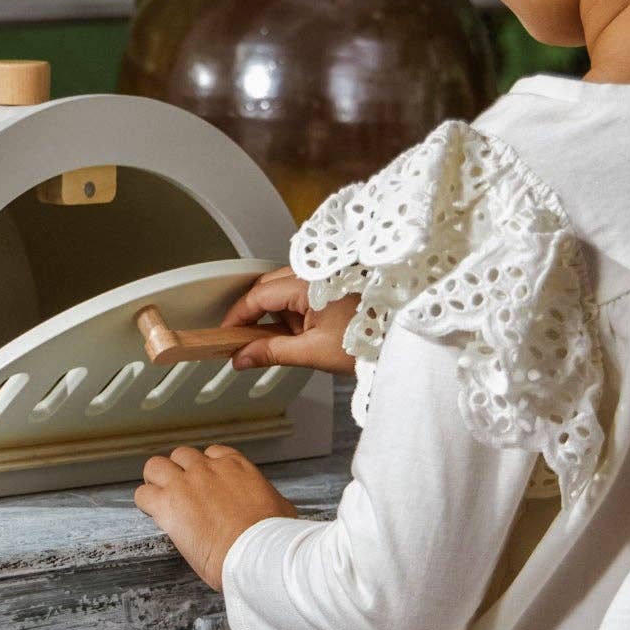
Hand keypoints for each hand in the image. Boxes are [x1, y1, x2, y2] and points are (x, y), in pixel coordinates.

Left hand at [135, 443, 298, 588]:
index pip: (211, 453)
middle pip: (181, 456)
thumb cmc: (271, 536)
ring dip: (156, 481)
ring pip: (155, 466)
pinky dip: (145, 503)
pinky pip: (143, 494)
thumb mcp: (281, 508)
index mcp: (236, 466)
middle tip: (179, 492)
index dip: (204, 469)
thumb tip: (272, 508)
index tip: (204, 483)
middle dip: (178, 471)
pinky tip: (153, 514)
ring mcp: (186, 483)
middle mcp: (208, 469)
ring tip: (160, 499)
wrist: (256, 552)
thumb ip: (267, 500)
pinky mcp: (168, 504)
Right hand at [222, 267, 358, 373]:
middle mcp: (316, 272)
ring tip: (290, 340)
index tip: (226, 335)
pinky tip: (304, 330)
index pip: (258, 296)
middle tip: (249, 341)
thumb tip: (242, 357)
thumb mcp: (313, 353)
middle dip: (256, 314)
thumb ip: (272, 353)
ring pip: (283, 287)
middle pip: (267, 286)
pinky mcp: (333, 282)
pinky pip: (301, 289)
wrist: (402, 338)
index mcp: (309, 284)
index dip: (238, 316)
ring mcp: (325, 275)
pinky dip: (294, 308)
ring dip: (277, 311)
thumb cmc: (369, 341)